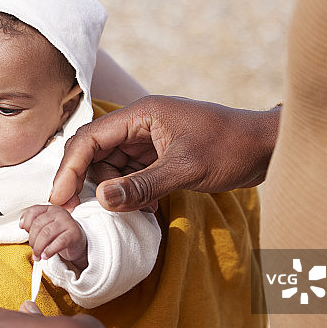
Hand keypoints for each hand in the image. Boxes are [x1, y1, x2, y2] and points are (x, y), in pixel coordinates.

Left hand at [20, 205, 87, 269]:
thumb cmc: (58, 234)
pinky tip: (45, 256)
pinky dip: (49, 251)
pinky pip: (59, 242)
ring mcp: (67, 222)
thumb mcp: (46, 226)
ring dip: (39, 247)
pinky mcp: (74, 234)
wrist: (77, 241)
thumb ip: (34, 224)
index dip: (26, 221)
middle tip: (33, 250)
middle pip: (38, 225)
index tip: (23, 230)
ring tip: (38, 256)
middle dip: (32, 240)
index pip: (33, 211)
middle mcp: (59, 213)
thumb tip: (22, 225)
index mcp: (50, 209)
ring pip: (46, 234)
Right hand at [50, 95, 279, 211]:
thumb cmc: (230, 148)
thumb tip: (102, 201)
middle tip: (79, 213)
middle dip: (87, 182)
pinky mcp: (160, 155)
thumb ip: (142, 185)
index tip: (60, 199)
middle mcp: (140, 124)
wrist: (267, 147)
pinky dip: (131, 192)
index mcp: (141, 115)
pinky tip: (145, 208)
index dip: (69, 169)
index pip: (90, 139)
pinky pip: (132, 173)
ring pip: (112, 165)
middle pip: (95, 152)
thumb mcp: (185, 169)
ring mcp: (150, 139)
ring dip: (113, 190)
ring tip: (127, 211)